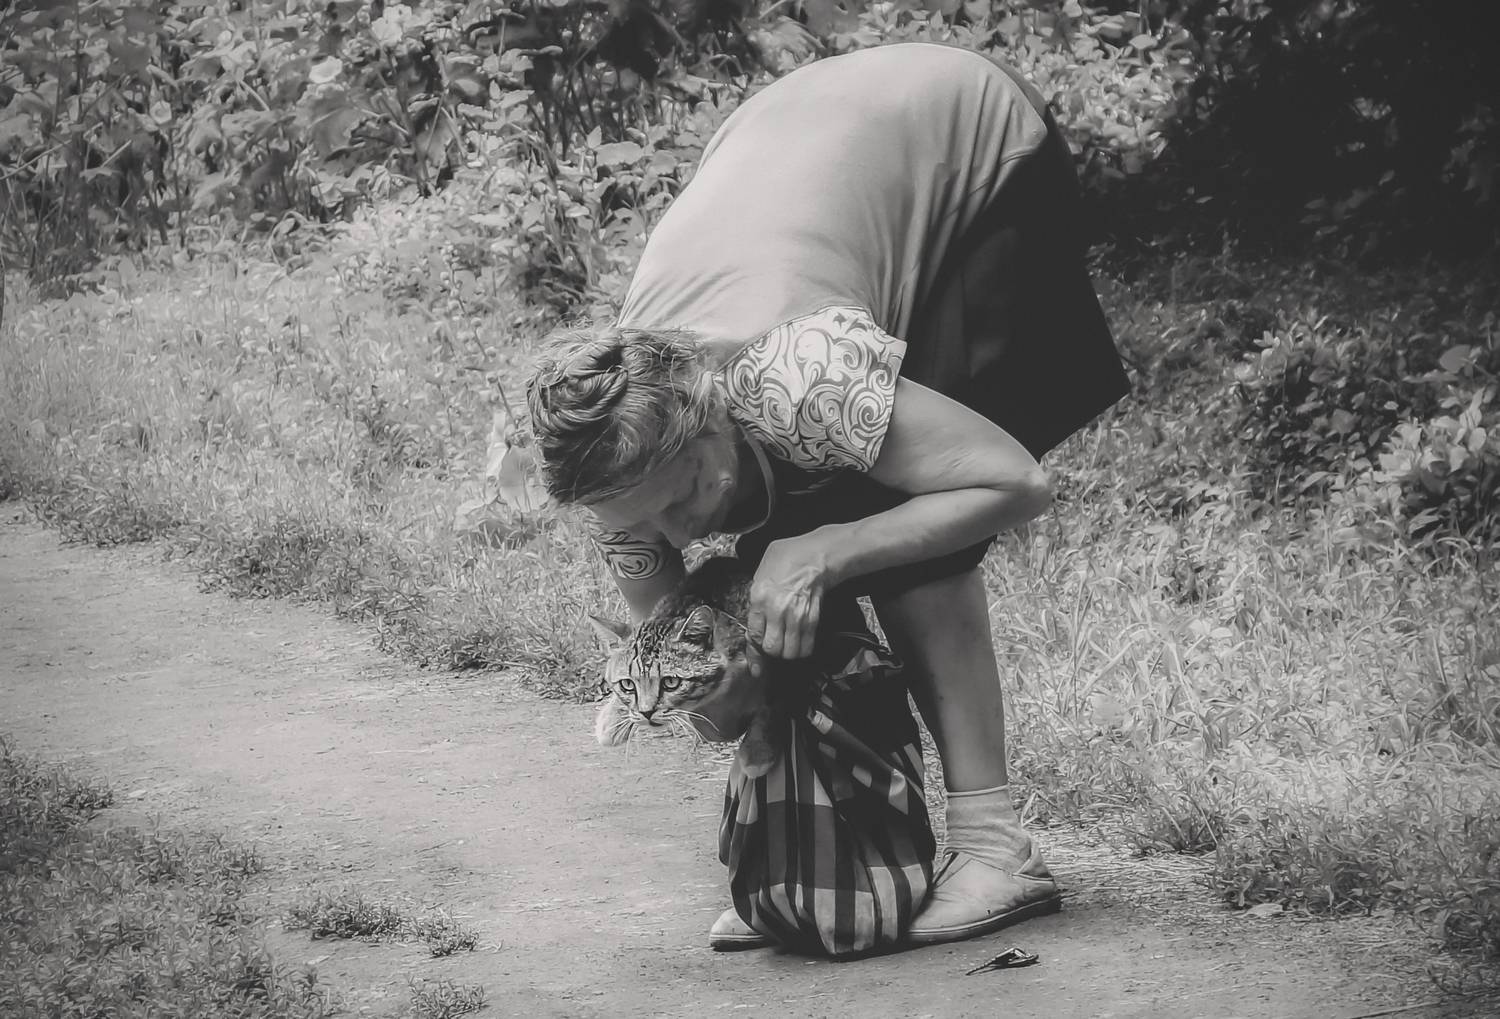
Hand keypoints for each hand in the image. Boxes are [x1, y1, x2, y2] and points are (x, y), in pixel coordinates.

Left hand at [747, 535, 832, 664]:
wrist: (815, 555)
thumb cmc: (788, 559)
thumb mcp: (760, 573)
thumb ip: (756, 598)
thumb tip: (755, 620)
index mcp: (760, 597)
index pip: (754, 634)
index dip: (755, 646)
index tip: (757, 651)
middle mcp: (777, 610)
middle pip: (772, 648)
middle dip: (771, 650)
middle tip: (772, 643)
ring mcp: (796, 616)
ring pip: (789, 652)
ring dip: (787, 651)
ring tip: (786, 644)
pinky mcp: (812, 619)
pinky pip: (806, 646)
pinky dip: (802, 649)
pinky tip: (799, 642)